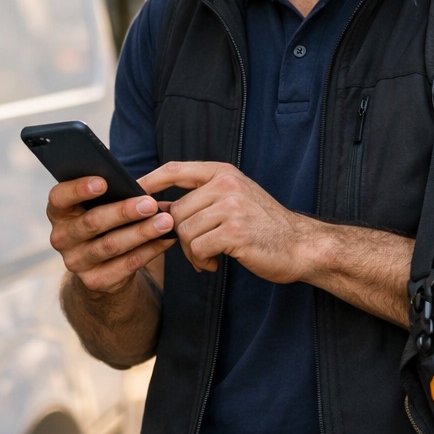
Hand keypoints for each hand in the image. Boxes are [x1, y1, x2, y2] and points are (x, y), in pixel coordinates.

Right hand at [46, 175, 175, 293]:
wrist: (101, 264)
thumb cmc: (104, 221)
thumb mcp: (98, 206)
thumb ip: (111, 194)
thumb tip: (143, 187)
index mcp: (59, 212)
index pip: (59, 197)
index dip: (78, 189)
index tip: (104, 182)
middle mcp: (61, 237)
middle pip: (91, 222)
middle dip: (123, 212)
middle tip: (150, 203)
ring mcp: (76, 262)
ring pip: (111, 245)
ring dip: (141, 232)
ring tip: (165, 221)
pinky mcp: (94, 281)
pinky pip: (126, 265)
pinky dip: (149, 250)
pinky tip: (165, 239)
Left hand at [139, 161, 312, 281]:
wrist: (301, 246)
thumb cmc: (263, 227)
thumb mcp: (233, 200)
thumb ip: (200, 198)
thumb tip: (153, 206)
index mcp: (223, 173)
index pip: (176, 169)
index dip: (150, 180)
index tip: (132, 191)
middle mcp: (227, 184)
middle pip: (176, 211)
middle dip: (179, 236)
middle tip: (197, 251)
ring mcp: (232, 206)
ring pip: (184, 232)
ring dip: (191, 253)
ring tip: (209, 258)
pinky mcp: (235, 231)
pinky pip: (197, 248)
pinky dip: (201, 261)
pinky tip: (216, 264)